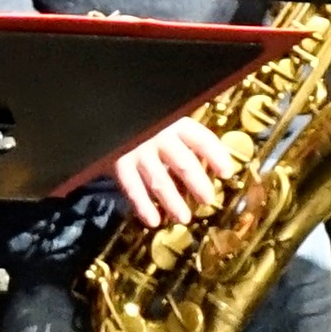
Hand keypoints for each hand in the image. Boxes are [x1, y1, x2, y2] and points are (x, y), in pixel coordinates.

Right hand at [106, 115, 240, 231]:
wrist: (104, 111)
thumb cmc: (141, 120)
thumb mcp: (164, 118)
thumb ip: (182, 136)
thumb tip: (210, 161)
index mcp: (173, 121)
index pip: (201, 139)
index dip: (216, 156)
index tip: (226, 172)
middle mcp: (157, 135)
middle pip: (184, 163)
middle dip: (198, 184)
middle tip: (207, 200)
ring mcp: (137, 150)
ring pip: (159, 180)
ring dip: (172, 202)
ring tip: (183, 218)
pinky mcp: (118, 162)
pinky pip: (132, 187)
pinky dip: (142, 205)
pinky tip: (153, 220)